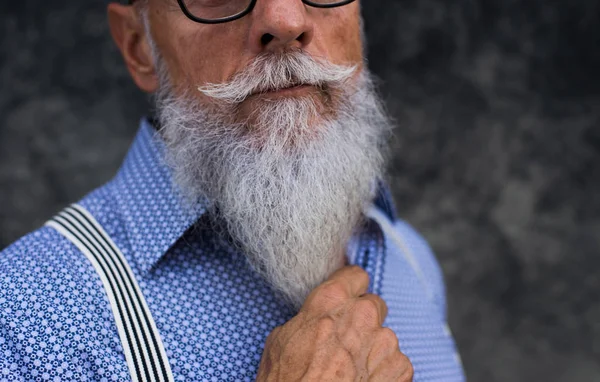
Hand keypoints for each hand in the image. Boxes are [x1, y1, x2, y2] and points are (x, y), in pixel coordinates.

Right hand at [257, 265, 413, 380]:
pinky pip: (396, 361)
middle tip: (345, 341)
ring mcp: (385, 341)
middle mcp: (363, 315)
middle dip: (362, 319)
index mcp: (331, 301)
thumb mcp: (280, 340)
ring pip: (384, 335)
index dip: (351, 286)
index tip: (349, 295)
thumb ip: (308, 317)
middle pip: (374, 304)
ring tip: (350, 370)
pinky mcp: (401, 368)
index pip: (355, 274)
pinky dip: (383, 371)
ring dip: (372, 348)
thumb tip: (316, 316)